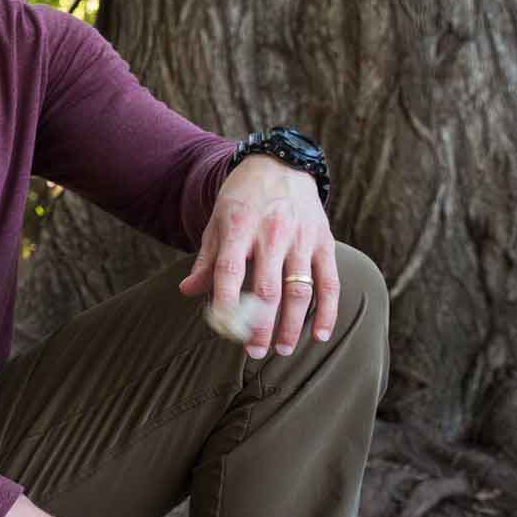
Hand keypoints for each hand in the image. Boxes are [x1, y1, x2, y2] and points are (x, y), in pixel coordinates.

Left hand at [178, 156, 337, 358]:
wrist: (280, 164)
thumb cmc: (241, 200)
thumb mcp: (216, 222)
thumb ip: (205, 260)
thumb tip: (187, 292)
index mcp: (239, 227)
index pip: (230, 271)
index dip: (226, 302)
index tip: (223, 329)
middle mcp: (272, 234)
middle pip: (268, 288)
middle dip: (261, 325)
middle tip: (254, 352)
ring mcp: (302, 239)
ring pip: (300, 290)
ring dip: (292, 325)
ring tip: (282, 350)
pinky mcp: (324, 242)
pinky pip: (330, 282)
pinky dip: (327, 310)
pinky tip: (320, 335)